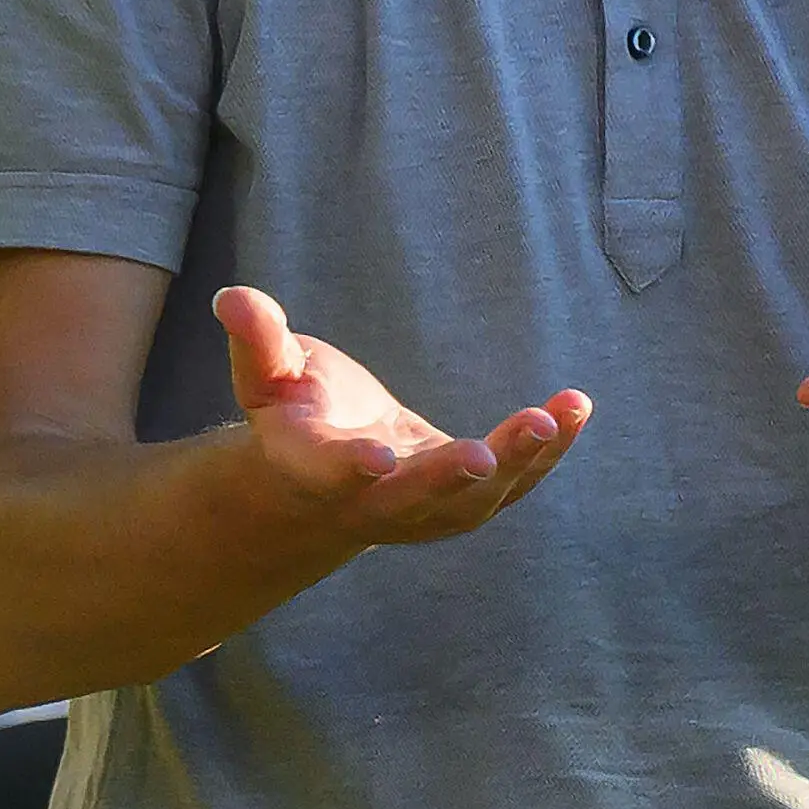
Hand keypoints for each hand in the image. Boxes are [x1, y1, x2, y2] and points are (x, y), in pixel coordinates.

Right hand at [217, 286, 589, 545]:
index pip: (330, 474)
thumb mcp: (266, 372)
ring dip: (518, 464)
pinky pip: (511, 484)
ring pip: (475, 502)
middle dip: (447, 481)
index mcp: (312, 469)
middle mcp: (371, 504)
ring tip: (557, 416)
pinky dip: (546, 453)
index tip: (379, 456)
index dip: (352, 468)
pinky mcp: (466, 501)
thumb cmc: (292, 410)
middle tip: (482, 457)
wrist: (324, 482)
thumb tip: (231, 296)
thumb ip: (256, 338)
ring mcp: (424, 512)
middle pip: (412, 502)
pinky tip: (576, 409)